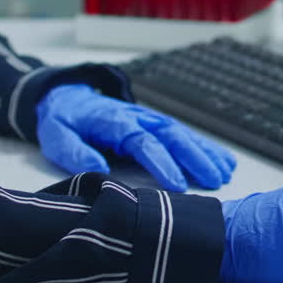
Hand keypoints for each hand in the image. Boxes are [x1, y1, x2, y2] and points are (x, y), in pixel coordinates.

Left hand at [36, 84, 235, 191]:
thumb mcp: (57, 136)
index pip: (143, 142)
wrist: (68, 99)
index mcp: (115, 121)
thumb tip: (99, 169)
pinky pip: (183, 134)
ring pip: (182, 133)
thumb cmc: (64, 122)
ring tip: (225, 172)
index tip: (178, 184)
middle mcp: (138, 118)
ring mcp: (149, 119)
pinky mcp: (155, 124)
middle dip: (194, 157)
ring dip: (205, 152)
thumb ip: (75, 152)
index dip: (162, 162)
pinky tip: (222, 160)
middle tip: (213, 180)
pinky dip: (204, 146)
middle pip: (171, 136)